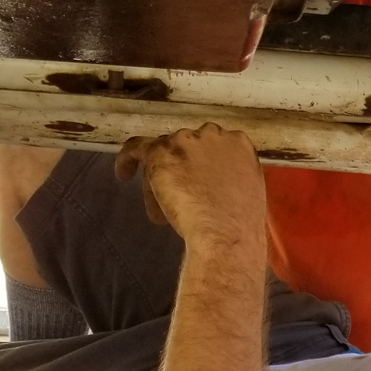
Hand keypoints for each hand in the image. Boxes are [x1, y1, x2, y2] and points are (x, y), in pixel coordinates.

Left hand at [114, 125, 266, 251]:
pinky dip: (128, 159)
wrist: (225, 234)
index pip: (212, 146)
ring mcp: (186, 141)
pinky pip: (137, 147)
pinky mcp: (161, 152)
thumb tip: (210, 183)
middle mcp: (212, 136)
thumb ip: (229, 177)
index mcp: (239, 144)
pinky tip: (124, 173)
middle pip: (187, 147)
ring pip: (165, 152)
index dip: (201, 163)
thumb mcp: (246, 191)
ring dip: (161, 177)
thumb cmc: (239, 224)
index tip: (196, 177)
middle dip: (182, 171)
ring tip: (164, 206)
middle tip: (181, 197)